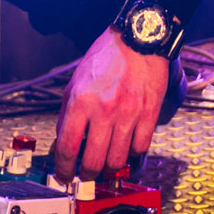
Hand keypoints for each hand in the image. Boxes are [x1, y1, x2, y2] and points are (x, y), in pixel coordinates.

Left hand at [53, 28, 168, 181]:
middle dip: (87, 175)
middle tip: (86, 174)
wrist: (139, 38)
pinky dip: (132, 154)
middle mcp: (104, 109)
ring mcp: (129, 112)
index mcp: (81, 100)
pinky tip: (127, 147)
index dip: (63, 168)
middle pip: (93, 161)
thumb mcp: (76, 81)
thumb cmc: (108, 56)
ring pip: (117, 160)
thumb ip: (67, 112)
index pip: (68, 147)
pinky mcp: (149, 113)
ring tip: (106, 164)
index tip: (64, 175)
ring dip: (110, 168)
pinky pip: (140, 148)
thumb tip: (63, 142)